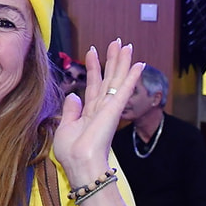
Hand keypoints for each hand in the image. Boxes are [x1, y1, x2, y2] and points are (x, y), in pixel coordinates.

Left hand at [53, 41, 140, 183]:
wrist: (80, 163)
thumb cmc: (72, 152)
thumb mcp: (65, 127)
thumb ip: (71, 110)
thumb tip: (73, 95)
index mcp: (89, 113)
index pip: (93, 85)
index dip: (94, 68)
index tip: (92, 51)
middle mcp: (101, 108)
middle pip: (108, 78)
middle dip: (112, 60)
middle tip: (117, 42)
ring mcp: (109, 108)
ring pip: (117, 79)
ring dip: (122, 62)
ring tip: (126, 45)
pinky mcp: (115, 109)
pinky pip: (124, 89)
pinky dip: (132, 76)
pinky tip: (139, 63)